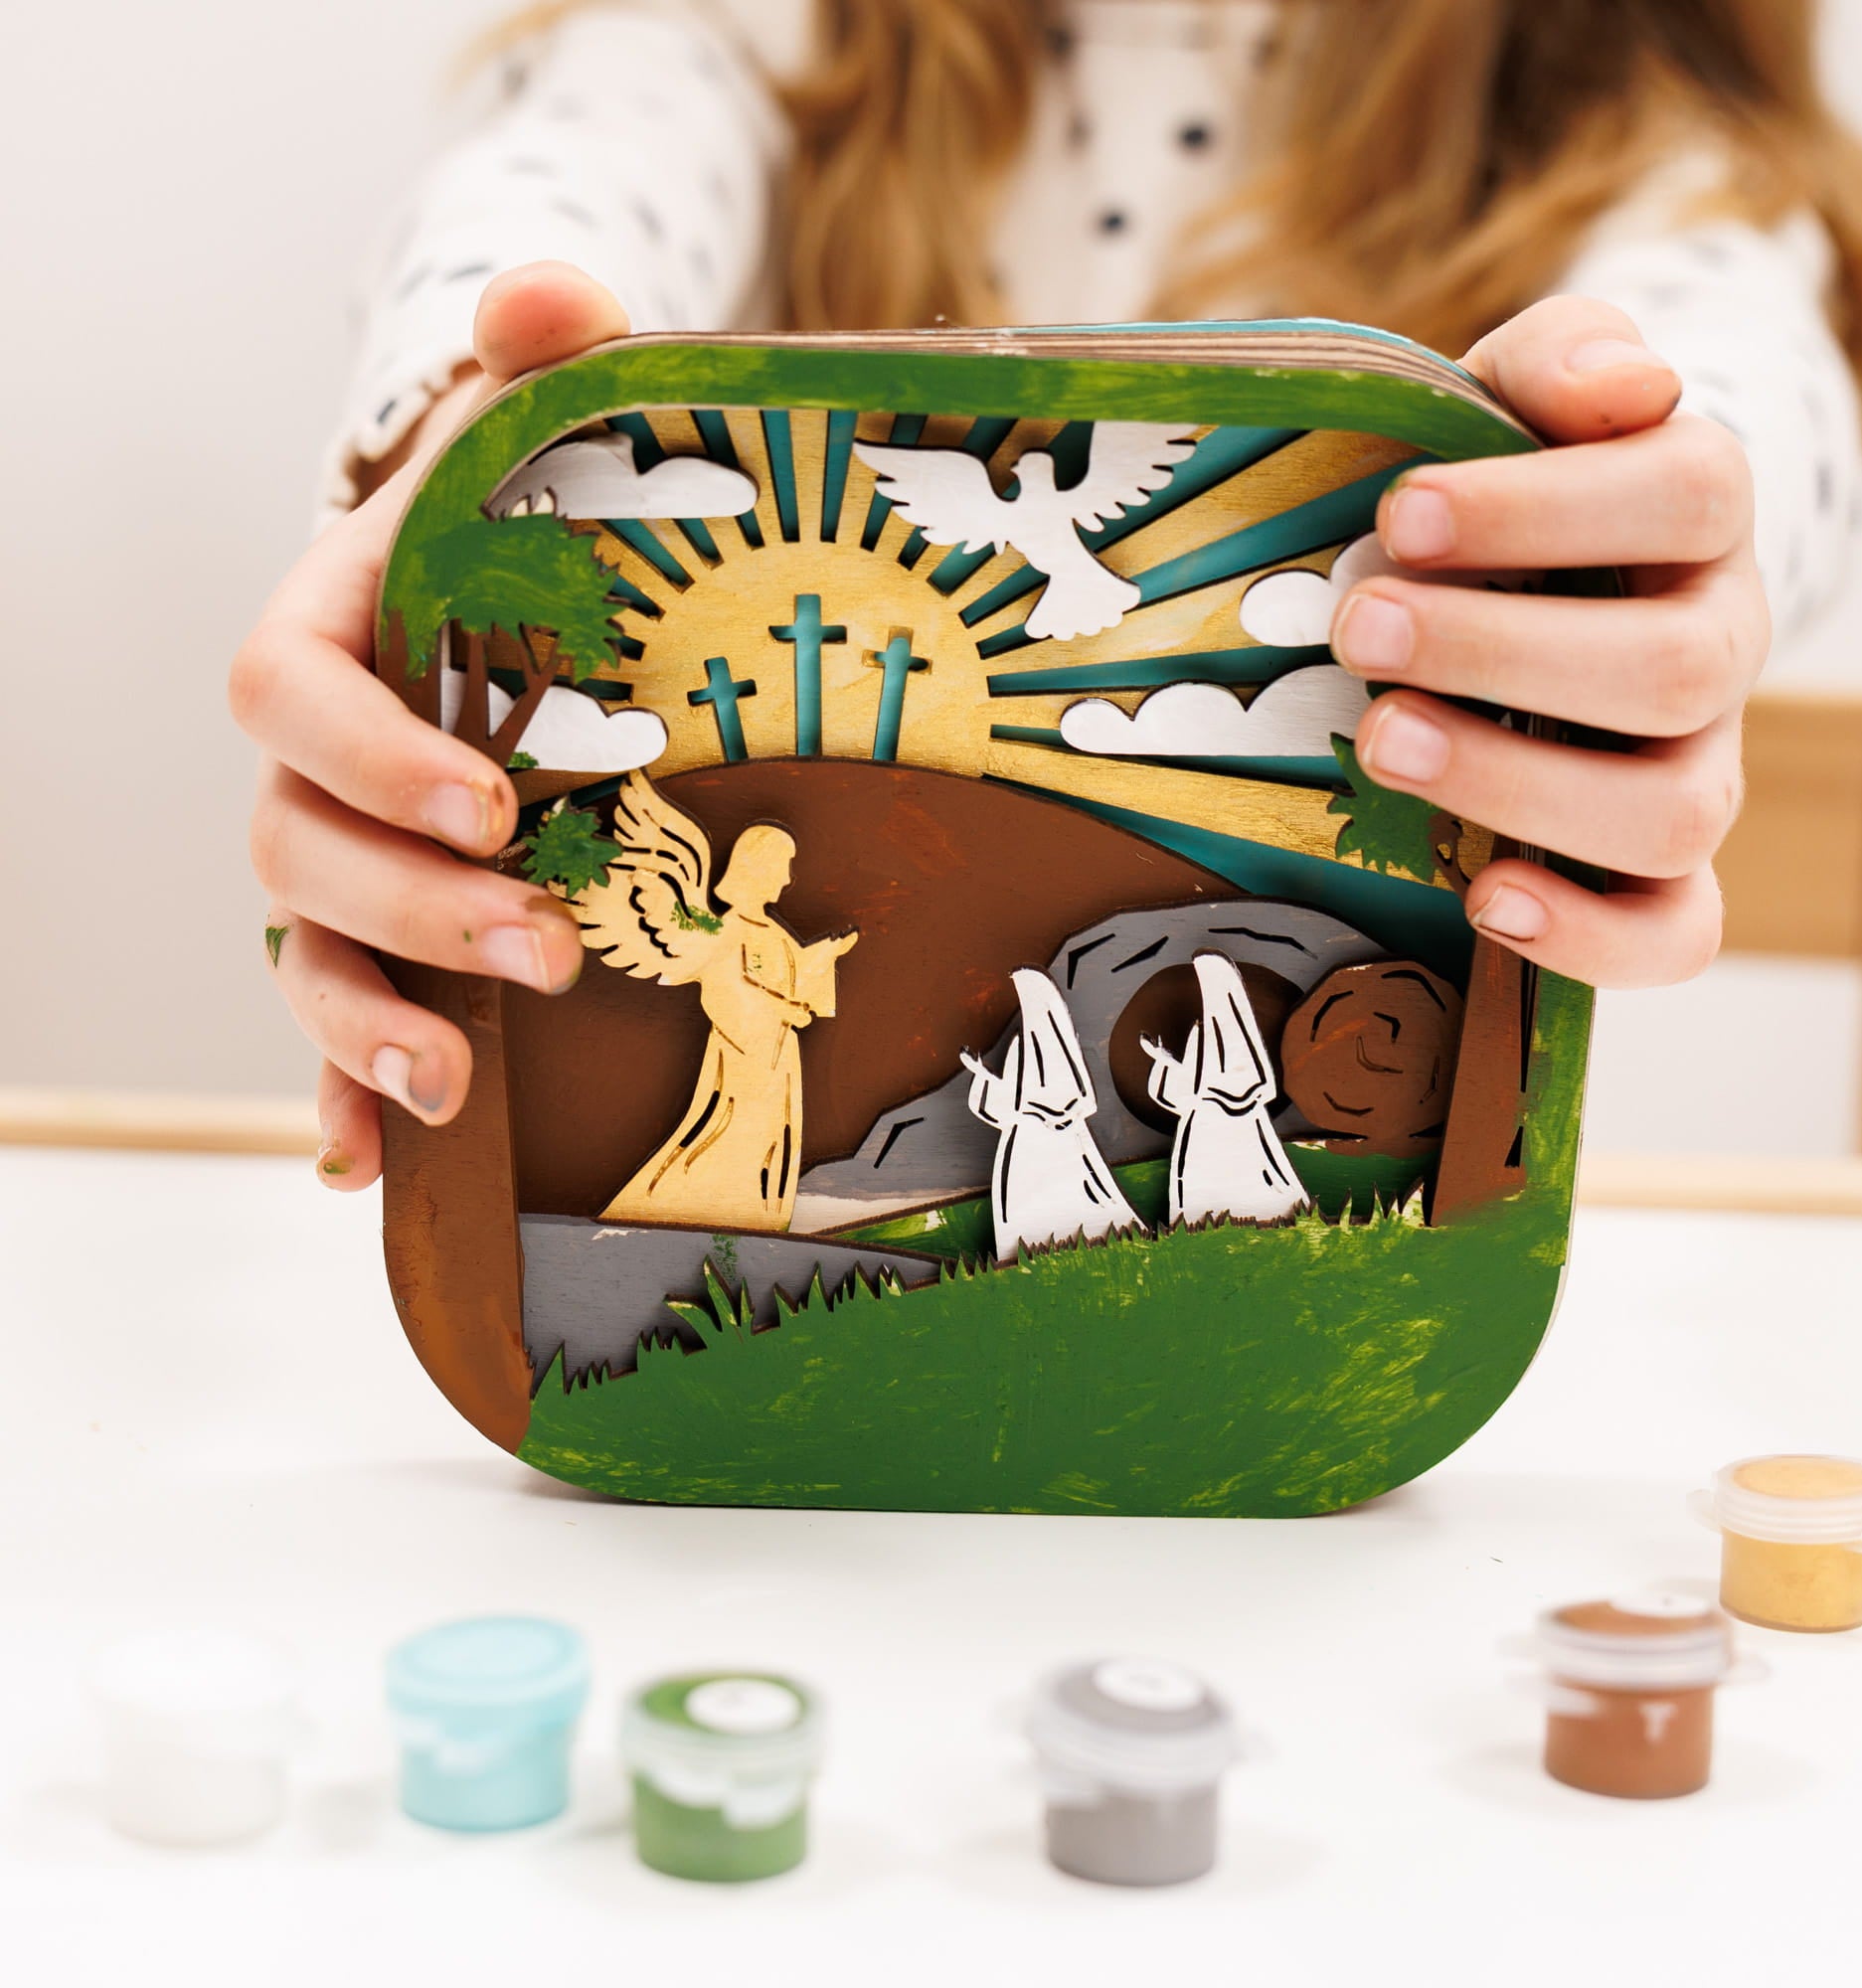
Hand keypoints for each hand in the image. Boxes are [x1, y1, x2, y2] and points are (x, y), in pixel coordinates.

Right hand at [231, 263, 630, 1188]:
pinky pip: (335, 1025)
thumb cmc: (526, 525)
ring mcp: (339, 856)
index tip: (490, 799)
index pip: (287, 696)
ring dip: (367, 1025)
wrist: (525, 604)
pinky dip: (346, 1095)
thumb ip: (547, 363)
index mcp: (323, 636)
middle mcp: (312, 762)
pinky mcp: (384, 932)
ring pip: (304, 951)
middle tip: (542, 948)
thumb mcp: (540, 435)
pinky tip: (375, 1163)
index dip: (371, 754)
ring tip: (457, 1085)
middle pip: (295, 847)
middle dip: (406, 910)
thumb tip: (556, 297)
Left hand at [1330, 295, 1767, 987]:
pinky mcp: (1658, 873)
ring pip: (1673, 811)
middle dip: (1501, 652)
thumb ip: (1561, 362)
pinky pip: (1679, 933)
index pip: (1688, 494)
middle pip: (1671, 668)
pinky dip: (1591, 934)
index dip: (1547, 508)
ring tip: (1383, 742)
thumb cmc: (1499, 494)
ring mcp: (1695, 767)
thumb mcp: (1512, 399)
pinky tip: (1483, 896)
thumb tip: (1626, 382)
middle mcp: (1716, 646)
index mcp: (1695, 516)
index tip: (1405, 514)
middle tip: (1360, 629)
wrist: (1509, 596)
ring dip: (1520, 783)